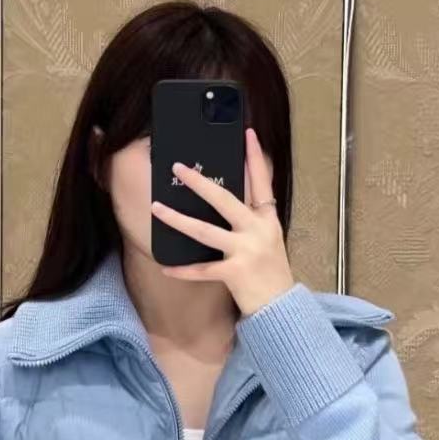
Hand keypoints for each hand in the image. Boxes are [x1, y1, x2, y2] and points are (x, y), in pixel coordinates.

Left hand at [150, 126, 295, 315]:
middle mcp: (257, 231)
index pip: (261, 182)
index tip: (247, 133)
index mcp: (267, 220)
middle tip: (179, 168)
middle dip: (199, 183)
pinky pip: (202, 270)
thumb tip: (221, 203)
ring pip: (204, 231)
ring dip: (177, 219)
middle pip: (224, 200)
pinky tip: (166, 267)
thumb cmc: (271, 273)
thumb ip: (250, 221)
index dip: (255, 157)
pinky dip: (183, 270)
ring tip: (157, 208)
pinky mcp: (235, 273)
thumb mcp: (268, 240)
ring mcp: (246, 251)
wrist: (281, 306)